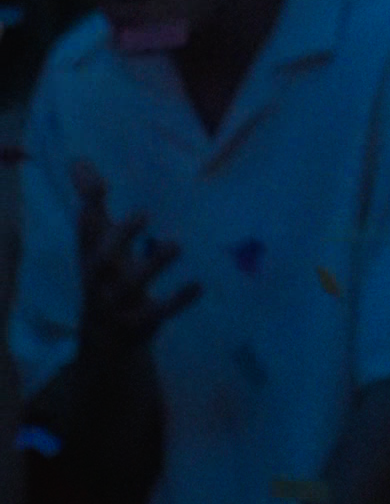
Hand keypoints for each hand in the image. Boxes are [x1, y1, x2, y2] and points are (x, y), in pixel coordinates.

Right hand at [71, 163, 199, 380]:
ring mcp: (117, 305)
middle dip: (119, 236)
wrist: (105, 343)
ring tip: (176, 244)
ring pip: (130, 286)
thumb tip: (77, 159)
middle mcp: (100, 280)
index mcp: (92, 256)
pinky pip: (156, 314)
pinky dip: (176, 300)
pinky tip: (198, 284)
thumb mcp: (99, 243)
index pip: (85, 232)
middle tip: (143, 213)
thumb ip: (93, 203)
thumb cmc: (106, 278)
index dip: (89, 210)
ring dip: (152, 264)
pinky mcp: (138, 326)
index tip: (98, 185)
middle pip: (100, 260)